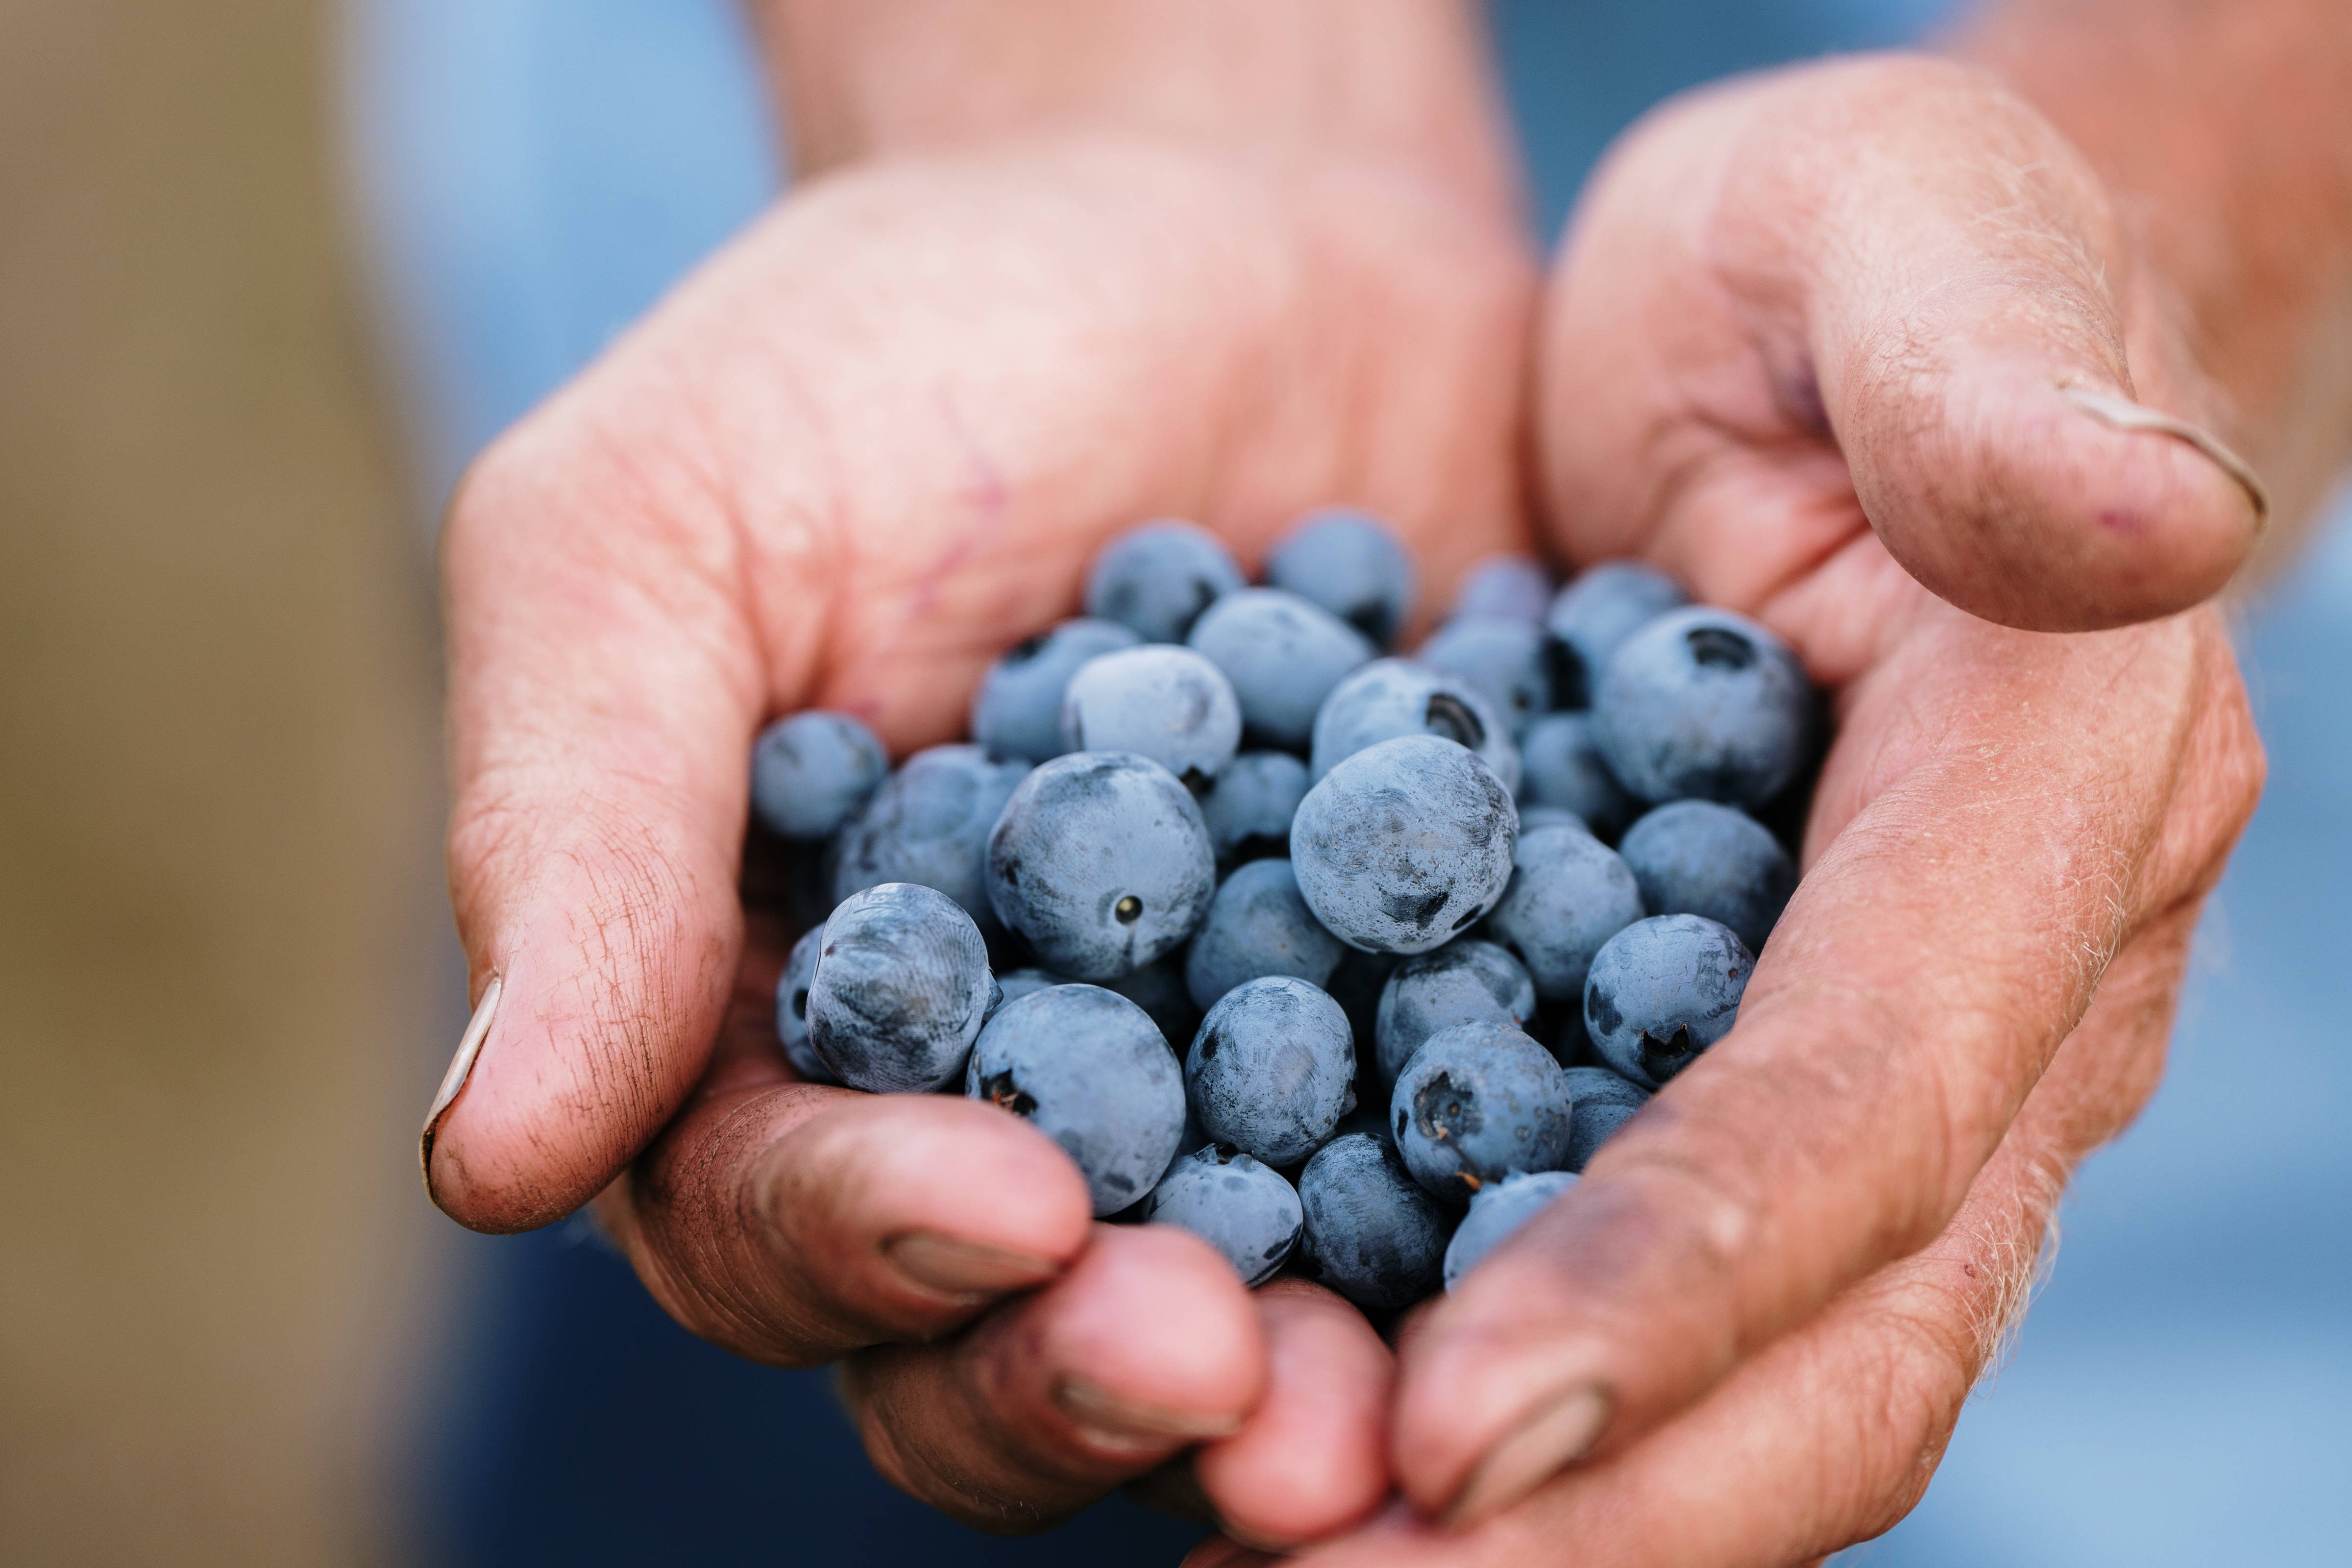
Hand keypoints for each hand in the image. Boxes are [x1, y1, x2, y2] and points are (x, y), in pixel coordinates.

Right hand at [422, 5, 1537, 1531]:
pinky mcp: (1429, 1002)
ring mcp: (1230, 1076)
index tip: (1000, 1210)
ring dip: (1306, 1378)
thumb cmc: (883, 358)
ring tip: (1389, 1404)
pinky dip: (1507, 1204)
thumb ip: (576, 827)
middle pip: (1004, 1333)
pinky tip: (1580, 1225)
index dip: (875, 1245)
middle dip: (1092, 1371)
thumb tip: (480, 1159)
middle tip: (1217, 1368)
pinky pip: (1464, 1147)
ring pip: (1238, 1306)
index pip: (775, 1220)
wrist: (1204, 221)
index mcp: (772, 1027)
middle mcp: (998, 1099)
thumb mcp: (660, 530)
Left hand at [1193, 54, 2267, 1565]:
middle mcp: (2002, 992)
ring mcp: (1882, 1063)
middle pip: (1839, 1333)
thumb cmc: (1850, 252)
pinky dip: (1486, 1381)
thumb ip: (2002, 365)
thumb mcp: (1901, 218)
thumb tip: (2143, 520)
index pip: (1868, 1104)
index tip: (1457, 1433)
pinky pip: (1642, 1286)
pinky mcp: (1741, 1072)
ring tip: (1271, 1554)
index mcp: (2047, 801)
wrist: (1818, 331)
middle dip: (1605, 1502)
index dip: (1679, 1279)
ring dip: (1532, 1516)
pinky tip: (1294, 1416)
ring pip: (1756, 1375)